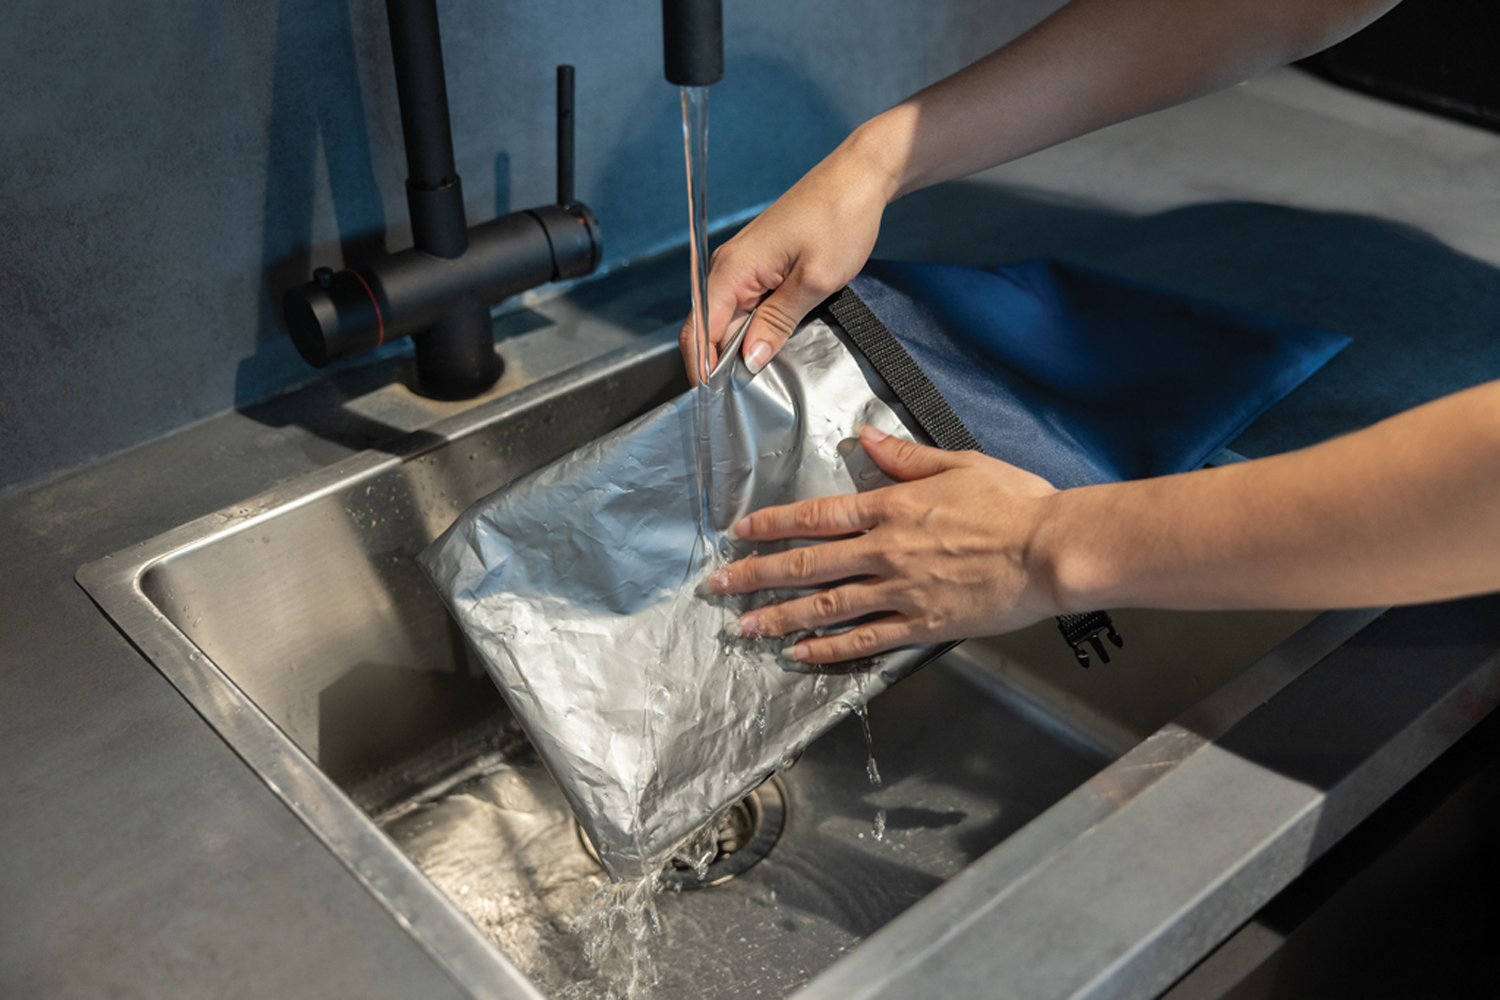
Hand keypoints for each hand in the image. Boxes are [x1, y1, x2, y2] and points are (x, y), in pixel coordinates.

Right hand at [680, 133, 896, 382]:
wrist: (859, 179)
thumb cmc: (839, 218)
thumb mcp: (814, 280)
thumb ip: (778, 322)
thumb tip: (750, 359)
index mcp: (732, 269)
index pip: (699, 330)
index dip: (702, 368)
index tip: (716, 401)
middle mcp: (728, 266)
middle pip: (708, 328)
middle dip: (718, 364)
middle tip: (741, 399)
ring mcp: (743, 265)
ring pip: (728, 319)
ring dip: (737, 348)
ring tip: (756, 380)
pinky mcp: (760, 265)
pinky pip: (745, 305)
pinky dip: (752, 329)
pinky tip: (770, 346)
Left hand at [703, 425, 1063, 663]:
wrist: (1051, 551)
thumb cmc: (1015, 503)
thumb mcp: (959, 463)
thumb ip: (906, 455)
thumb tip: (866, 437)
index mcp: (893, 507)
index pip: (817, 515)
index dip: (773, 525)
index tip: (740, 533)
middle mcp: (886, 551)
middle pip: (808, 564)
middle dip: (758, 575)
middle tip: (720, 587)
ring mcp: (901, 592)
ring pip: (827, 606)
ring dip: (781, 616)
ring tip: (746, 628)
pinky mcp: (922, 626)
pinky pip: (865, 641)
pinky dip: (829, 650)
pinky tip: (800, 654)